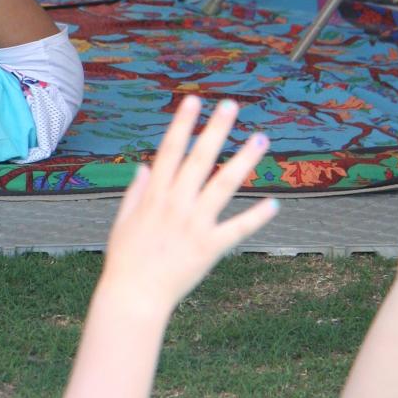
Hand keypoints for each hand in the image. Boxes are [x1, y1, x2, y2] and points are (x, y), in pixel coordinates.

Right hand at [101, 96, 277, 308]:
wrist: (134, 296)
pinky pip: (237, 228)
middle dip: (215, 130)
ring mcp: (194, 225)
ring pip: (222, 185)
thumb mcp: (123, 221)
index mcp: (154, 195)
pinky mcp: (209, 247)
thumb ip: (136, 192)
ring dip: (243, 160)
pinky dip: (256, 217)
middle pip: (199, 159)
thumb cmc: (126, 259)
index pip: (170, 151)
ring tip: (261, 139)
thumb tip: (146, 167)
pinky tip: (273, 204)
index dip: (182, 124)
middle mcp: (175, 204)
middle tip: (231, 105)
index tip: (194, 101)